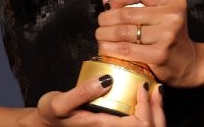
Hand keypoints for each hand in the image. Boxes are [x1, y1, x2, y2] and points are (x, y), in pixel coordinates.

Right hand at [33, 77, 164, 125]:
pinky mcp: (112, 124)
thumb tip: (107, 80)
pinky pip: (137, 123)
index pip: (138, 124)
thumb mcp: (60, 102)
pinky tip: (145, 97)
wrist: (47, 122)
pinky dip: (147, 111)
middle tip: (156, 87)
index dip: (146, 107)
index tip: (143, 87)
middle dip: (156, 109)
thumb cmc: (52, 113)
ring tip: (154, 90)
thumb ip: (82, 93)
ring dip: (153, 110)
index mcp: (103, 126)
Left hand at [96, 0, 201, 86]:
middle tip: (101, 23)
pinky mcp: (159, 55)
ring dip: (104, 34)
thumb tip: (108, 0)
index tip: (110, 5)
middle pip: (127, 13)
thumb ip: (137, 1)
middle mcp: (172, 16)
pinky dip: (110, 48)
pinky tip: (105, 48)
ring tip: (100, 35)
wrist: (189, 63)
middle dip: (106, 19)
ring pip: (123, 32)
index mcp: (173, 1)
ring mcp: (166, 36)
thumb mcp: (162, 12)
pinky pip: (126, 50)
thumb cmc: (169, 35)